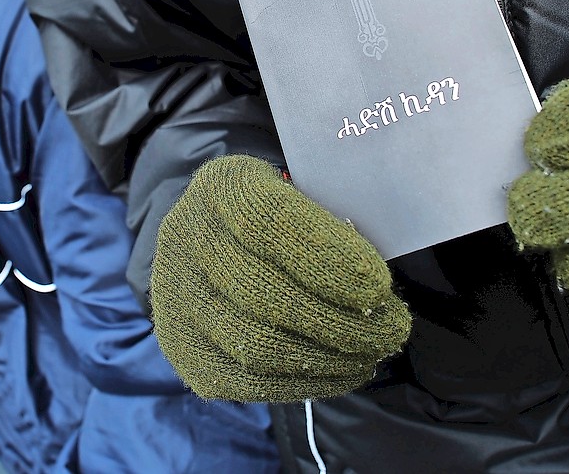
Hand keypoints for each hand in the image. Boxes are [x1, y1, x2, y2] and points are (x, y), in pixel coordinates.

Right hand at [150, 155, 410, 402]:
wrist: (216, 239)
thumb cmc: (282, 214)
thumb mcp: (306, 192)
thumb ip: (332, 222)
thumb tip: (371, 279)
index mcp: (222, 185)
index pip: (266, 222)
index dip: (324, 256)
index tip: (377, 285)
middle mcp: (186, 237)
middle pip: (258, 290)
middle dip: (336, 319)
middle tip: (392, 328)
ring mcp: (176, 296)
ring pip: (251, 343)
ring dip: (325, 357)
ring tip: (373, 352)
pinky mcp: (182, 347)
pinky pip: (244, 380)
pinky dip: (302, 382)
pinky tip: (343, 371)